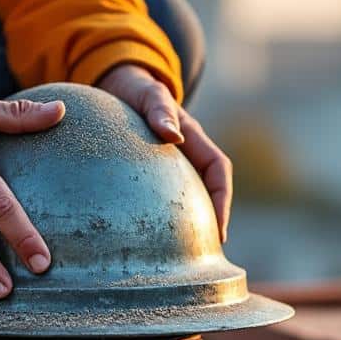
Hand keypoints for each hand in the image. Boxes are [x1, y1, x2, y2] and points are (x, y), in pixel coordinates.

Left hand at [96, 64, 232, 240]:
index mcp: (193, 138)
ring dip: (189, 221)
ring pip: (186, 196)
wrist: (117, 84)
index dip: (223, 199)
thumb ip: (158, 109)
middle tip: (204, 252)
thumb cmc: (134, 89)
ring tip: (179, 255)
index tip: (218, 229)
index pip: (218, 170)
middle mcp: (186, 153)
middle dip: (211, 220)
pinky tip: (146, 237)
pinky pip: (161, 197)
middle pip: (207, 190)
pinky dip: (160, 216)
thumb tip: (173, 136)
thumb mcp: (146, 94)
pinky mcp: (150, 172)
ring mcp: (170, 163)